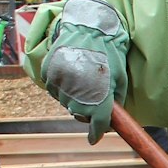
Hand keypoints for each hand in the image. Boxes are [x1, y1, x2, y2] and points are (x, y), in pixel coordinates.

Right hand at [39, 0, 128, 141]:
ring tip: (83, 80)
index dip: (96, 132)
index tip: (94, 138)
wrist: (88, 29)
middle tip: (94, 96)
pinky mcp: (48, 74)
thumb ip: (114, 100)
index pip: (97, 124)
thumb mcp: (119, 79)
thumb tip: (110, 117)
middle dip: (87, 111)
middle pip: (79, 114)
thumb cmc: (109, 54)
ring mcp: (60, 84)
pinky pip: (54, 89)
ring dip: (73, 97)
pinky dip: (61, 86)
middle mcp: (77, 94)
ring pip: (65, 102)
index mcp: (99, 97)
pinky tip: (71, 74)